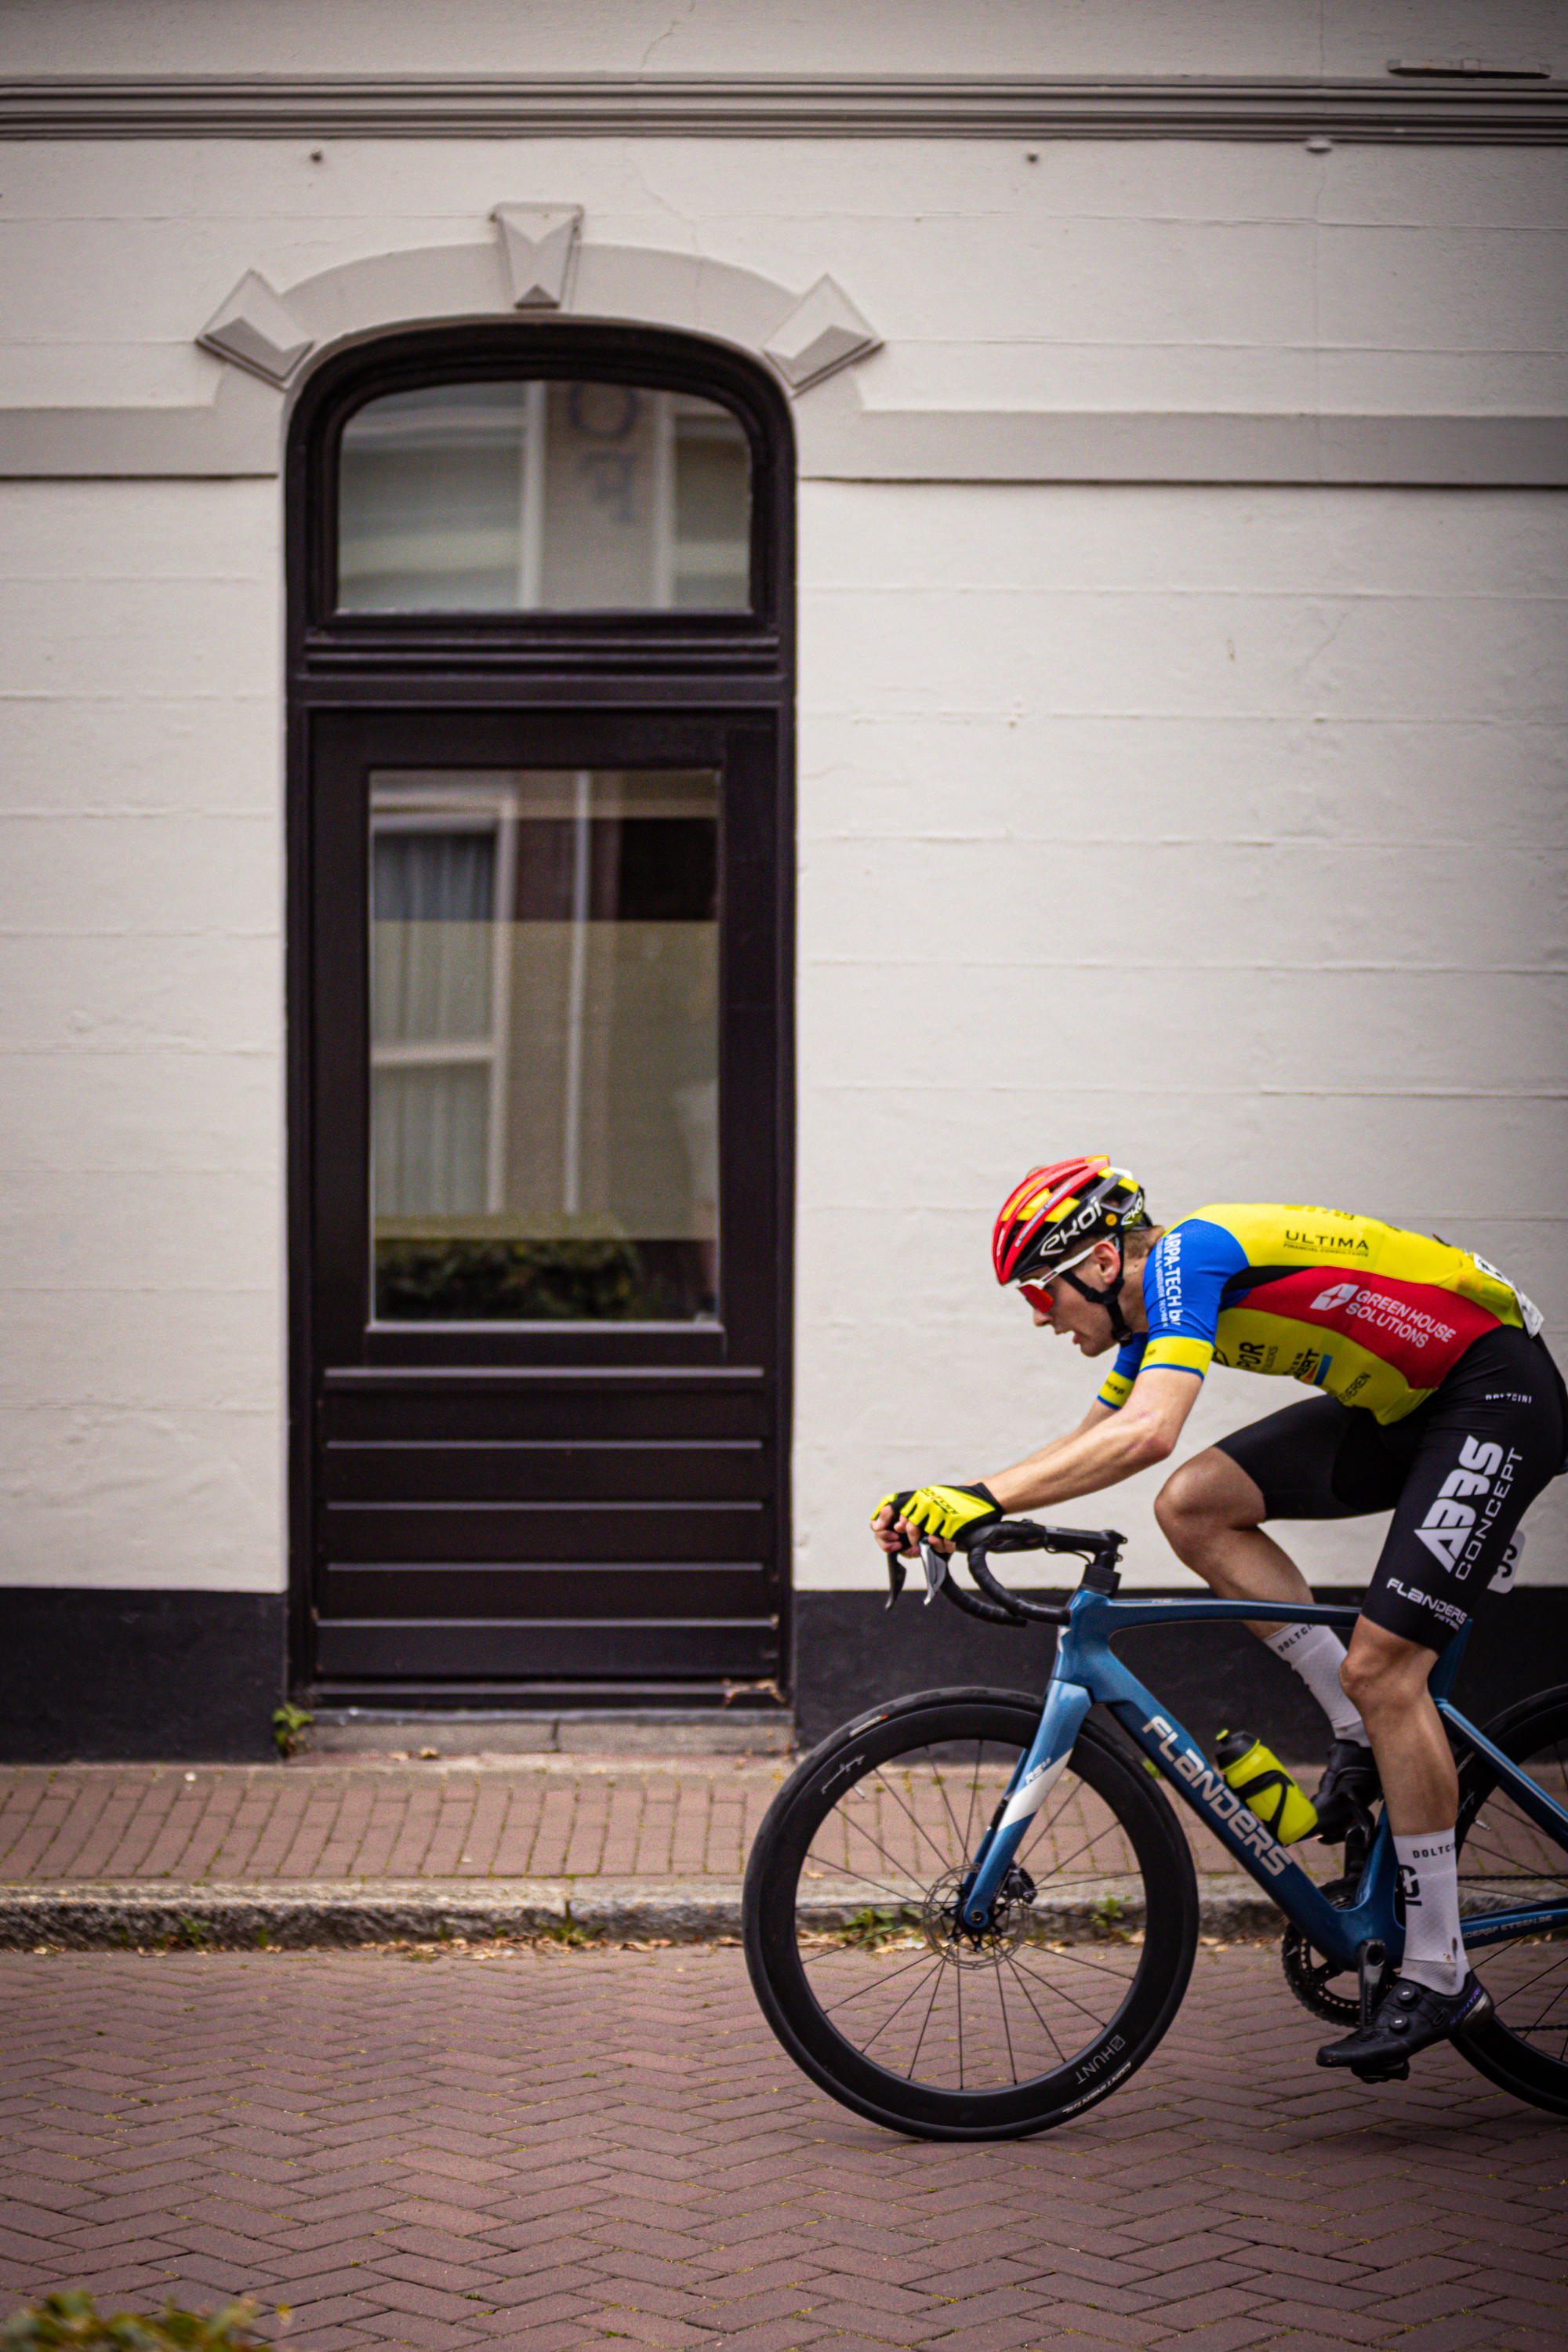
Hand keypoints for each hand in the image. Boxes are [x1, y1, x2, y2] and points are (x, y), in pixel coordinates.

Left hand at [871, 1483, 1001, 1553]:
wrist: (982, 1497)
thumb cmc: (956, 1500)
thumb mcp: (933, 1499)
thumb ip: (917, 1510)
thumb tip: (898, 1526)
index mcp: (922, 1496)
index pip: (900, 1513)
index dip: (897, 1527)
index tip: (900, 1535)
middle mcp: (929, 1503)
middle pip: (912, 1529)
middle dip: (914, 1541)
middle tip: (919, 1546)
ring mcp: (942, 1513)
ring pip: (929, 1538)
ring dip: (935, 1545)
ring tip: (941, 1543)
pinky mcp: (955, 1523)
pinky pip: (945, 1542)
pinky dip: (948, 1546)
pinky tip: (952, 1543)